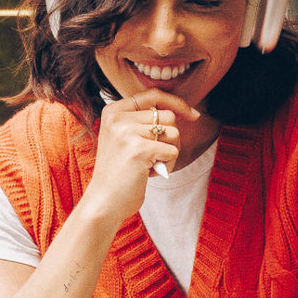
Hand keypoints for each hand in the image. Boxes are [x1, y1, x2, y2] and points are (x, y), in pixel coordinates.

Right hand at [83, 91, 198, 224]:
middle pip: (168, 116)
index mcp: (113, 111)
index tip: (194, 115)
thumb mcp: (124, 138)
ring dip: (170, 153)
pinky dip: (167, 166)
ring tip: (151, 166)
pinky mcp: (139, 149)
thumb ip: (142, 121)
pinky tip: (149, 174)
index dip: (177, 103)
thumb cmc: (119, 173)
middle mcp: (118, 118)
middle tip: (156, 157)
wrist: (104, 202)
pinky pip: (172, 151)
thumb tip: (182, 111)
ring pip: (174, 133)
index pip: (153, 95)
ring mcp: (127, 132)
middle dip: (171, 138)